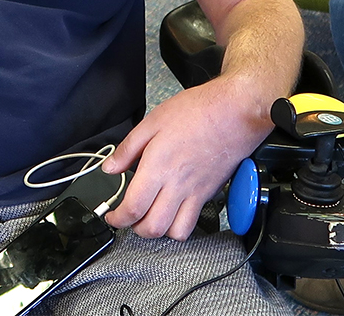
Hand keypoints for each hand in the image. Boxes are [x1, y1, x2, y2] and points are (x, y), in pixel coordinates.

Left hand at [101, 78, 267, 239]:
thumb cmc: (196, 112)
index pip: (133, 207)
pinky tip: (171, 214)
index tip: (111, 216)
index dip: (118, 218)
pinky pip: (193, 224)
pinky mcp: (209, 194)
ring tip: (148, 218)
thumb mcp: (152, 122)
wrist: (233, 113)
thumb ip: (128, 148)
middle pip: (152, 228)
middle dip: (134, 229)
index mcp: (158, 167)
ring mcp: (195, 193)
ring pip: (174, 232)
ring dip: (157, 232)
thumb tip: (110, 166)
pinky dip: (179, 228)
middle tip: (127, 218)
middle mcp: (177, 185)